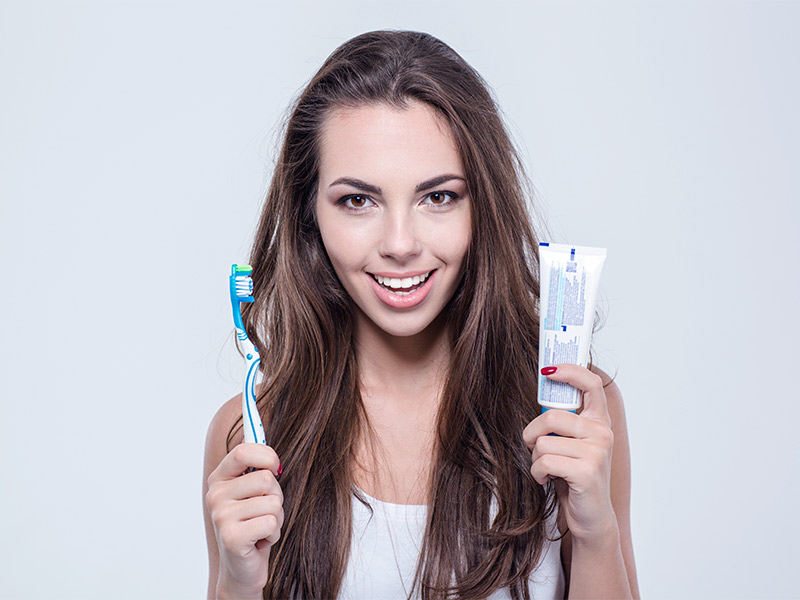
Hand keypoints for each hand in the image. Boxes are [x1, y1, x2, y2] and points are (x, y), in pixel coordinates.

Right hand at [205, 443, 283, 598]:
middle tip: (264, 511)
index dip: (268, 455)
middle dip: (277, 496)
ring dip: (277, 517)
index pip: (244, 451)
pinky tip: (260, 541)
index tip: (276, 466)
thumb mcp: (253, 490)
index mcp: (219, 478)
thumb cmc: (253, 522)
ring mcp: (221, 516)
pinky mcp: (232, 537)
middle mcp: (215, 495)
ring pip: (273, 501)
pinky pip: (271, 522)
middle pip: (266, 479)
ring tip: (262, 527)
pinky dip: (274, 533)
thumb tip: (255, 421)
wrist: (242, 568)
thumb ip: (256, 463)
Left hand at [523, 364, 617, 543]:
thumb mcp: (570, 443)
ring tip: (545, 468)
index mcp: (599, 422)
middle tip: (535, 448)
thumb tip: (543, 388)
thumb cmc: (574, 476)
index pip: (591, 384)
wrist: (590, 516)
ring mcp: (597, 452)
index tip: (548, 370)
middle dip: (532, 434)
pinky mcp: (587, 472)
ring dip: (534, 458)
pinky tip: (546, 479)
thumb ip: (562, 420)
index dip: (570, 371)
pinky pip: (544, 461)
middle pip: (551, 416)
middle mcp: (602, 433)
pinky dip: (536, 473)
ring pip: (543, 441)